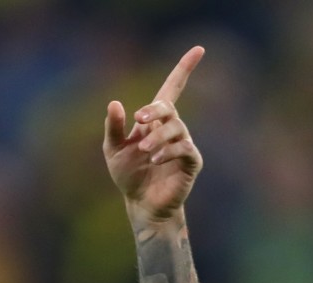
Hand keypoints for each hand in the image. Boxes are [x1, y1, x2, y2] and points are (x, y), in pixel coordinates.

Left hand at [103, 46, 203, 222]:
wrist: (140, 204)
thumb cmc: (128, 176)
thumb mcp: (114, 150)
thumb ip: (114, 128)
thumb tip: (115, 103)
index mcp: (154, 122)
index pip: (172, 89)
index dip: (184, 69)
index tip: (198, 49)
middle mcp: (171, 129)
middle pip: (169, 107)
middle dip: (155, 110)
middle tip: (139, 120)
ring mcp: (183, 144)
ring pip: (176, 128)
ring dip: (158, 137)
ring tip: (144, 152)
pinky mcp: (191, 162)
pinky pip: (184, 149)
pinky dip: (169, 152)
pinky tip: (156, 160)